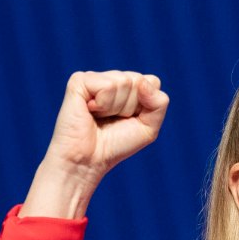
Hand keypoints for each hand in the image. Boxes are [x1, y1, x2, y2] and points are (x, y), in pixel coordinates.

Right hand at [23, 71, 168, 217]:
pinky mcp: (79, 81)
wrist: (87, 161)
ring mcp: (94, 78)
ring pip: (124, 81)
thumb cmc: (115, 145)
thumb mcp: (149, 127)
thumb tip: (142, 82)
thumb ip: (159, 102)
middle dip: (130, 107)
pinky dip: (103, 104)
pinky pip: (108, 85)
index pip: (152, 82)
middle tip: (111, 120)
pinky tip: (90, 111)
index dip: (145, 106)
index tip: (129, 120)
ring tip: (100, 117)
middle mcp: (111, 78)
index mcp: (127, 86)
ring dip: (115, 108)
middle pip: (138, 81)